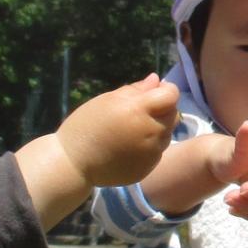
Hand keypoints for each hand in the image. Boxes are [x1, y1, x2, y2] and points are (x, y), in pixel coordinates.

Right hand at [57, 74, 179, 187]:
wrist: (73, 163)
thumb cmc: (85, 125)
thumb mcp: (107, 100)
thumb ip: (135, 90)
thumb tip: (156, 80)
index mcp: (138, 110)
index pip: (171, 95)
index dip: (167, 90)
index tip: (155, 91)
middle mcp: (150, 132)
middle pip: (173, 114)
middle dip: (164, 108)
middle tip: (143, 110)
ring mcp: (151, 153)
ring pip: (167, 133)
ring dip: (158, 127)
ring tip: (135, 129)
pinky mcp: (149, 168)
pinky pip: (158, 151)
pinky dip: (151, 145)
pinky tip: (131, 146)